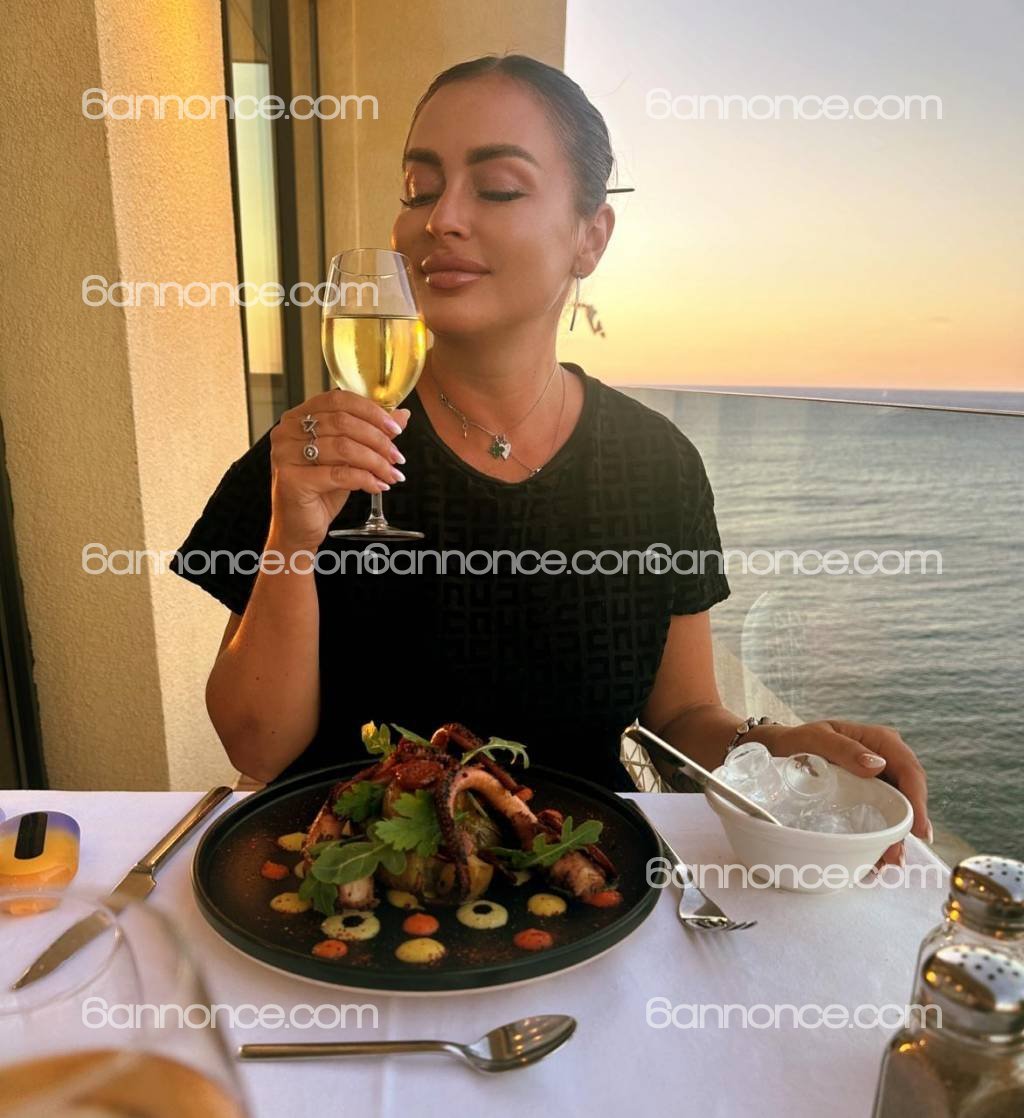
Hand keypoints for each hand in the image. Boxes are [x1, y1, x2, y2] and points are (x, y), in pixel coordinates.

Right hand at [268, 390, 409, 549]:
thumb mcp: (349, 457)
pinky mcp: (292, 480)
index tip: (395, 428)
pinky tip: (378, 486)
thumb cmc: (321, 489)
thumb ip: (371, 432)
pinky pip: (339, 474)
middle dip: (378, 440)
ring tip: (392, 474)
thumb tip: (402, 414)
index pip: (338, 399)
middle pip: (343, 423)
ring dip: (375, 461)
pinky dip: (365, 479)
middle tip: (397, 456)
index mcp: (298, 417)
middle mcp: (287, 431)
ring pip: (343, 448)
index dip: (371, 411)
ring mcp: (286, 455)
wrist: (299, 525)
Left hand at [757, 720, 930, 867]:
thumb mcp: (816, 739)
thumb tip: (878, 765)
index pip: (909, 770)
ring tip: (885, 863)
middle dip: (907, 827)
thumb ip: (845, 748)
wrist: (779, 751)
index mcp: (880, 741)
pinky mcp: (868, 796)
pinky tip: (875, 858)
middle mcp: (886, 760)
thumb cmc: (798, 741)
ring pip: (897, 810)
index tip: (919, 830)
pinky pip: (881, 817)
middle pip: (908, 795)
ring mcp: (879, 780)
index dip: (918, 801)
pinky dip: (880, 837)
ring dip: (895, 838)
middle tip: (896, 857)